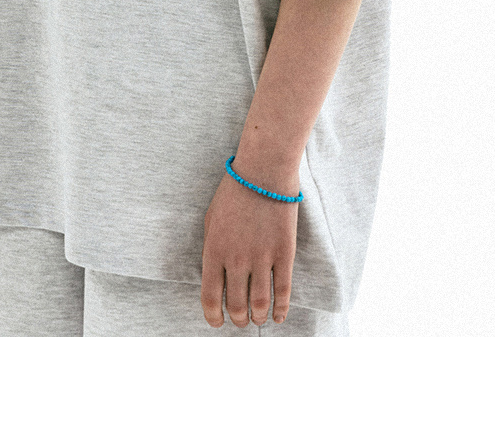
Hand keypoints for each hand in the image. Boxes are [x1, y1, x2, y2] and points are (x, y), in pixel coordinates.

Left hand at [201, 158, 298, 327]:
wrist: (263, 172)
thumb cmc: (233, 192)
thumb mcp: (210, 219)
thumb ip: (211, 249)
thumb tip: (215, 277)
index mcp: (214, 251)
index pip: (210, 297)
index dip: (212, 316)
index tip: (216, 322)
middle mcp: (236, 260)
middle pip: (236, 305)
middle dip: (237, 319)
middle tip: (240, 321)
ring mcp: (262, 258)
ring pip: (259, 304)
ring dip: (258, 317)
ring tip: (257, 319)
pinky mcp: (284, 254)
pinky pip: (283, 291)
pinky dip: (281, 310)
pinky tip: (278, 317)